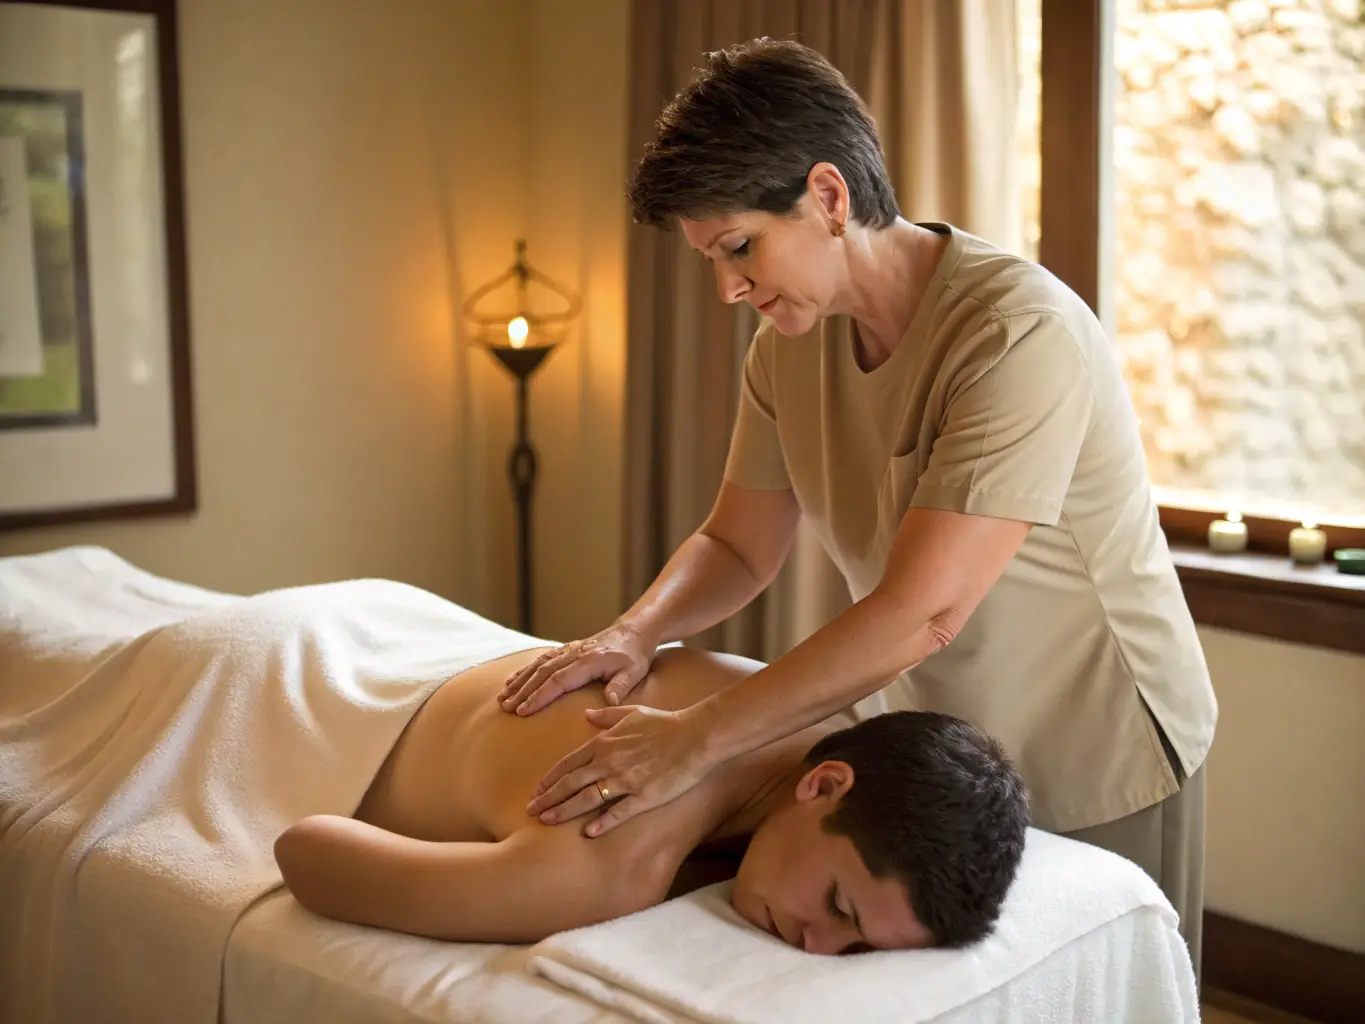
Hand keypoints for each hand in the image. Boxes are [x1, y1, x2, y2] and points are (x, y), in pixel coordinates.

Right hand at [498, 621, 658, 714]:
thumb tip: (609, 701)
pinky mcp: (566, 650)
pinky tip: (512, 681)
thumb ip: (620, 686)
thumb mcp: (634, 672)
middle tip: (506, 708)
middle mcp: (574, 654)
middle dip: (523, 691)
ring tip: (502, 698)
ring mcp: (568, 650)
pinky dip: (525, 670)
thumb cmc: (634, 656)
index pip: (559, 680)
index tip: (523, 710)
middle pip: (543, 673)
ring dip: (519, 681)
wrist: (633, 632)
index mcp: (589, 661)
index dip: (540, 696)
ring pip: (538, 665)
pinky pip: (541, 659)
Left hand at [526, 704, 714, 836]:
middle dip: (548, 798)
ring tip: (547, 821)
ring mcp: (625, 780)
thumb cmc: (666, 723)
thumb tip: (587, 715)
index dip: (551, 778)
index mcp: (605, 743)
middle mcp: (609, 762)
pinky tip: (588, 832)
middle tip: (531, 811)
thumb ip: (607, 717)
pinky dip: (601, 823)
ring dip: (565, 811)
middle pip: (571, 783)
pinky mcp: (644, 796)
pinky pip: (618, 812)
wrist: (696, 736)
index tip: (538, 790)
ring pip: (587, 799)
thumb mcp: (633, 713)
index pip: (569, 763)